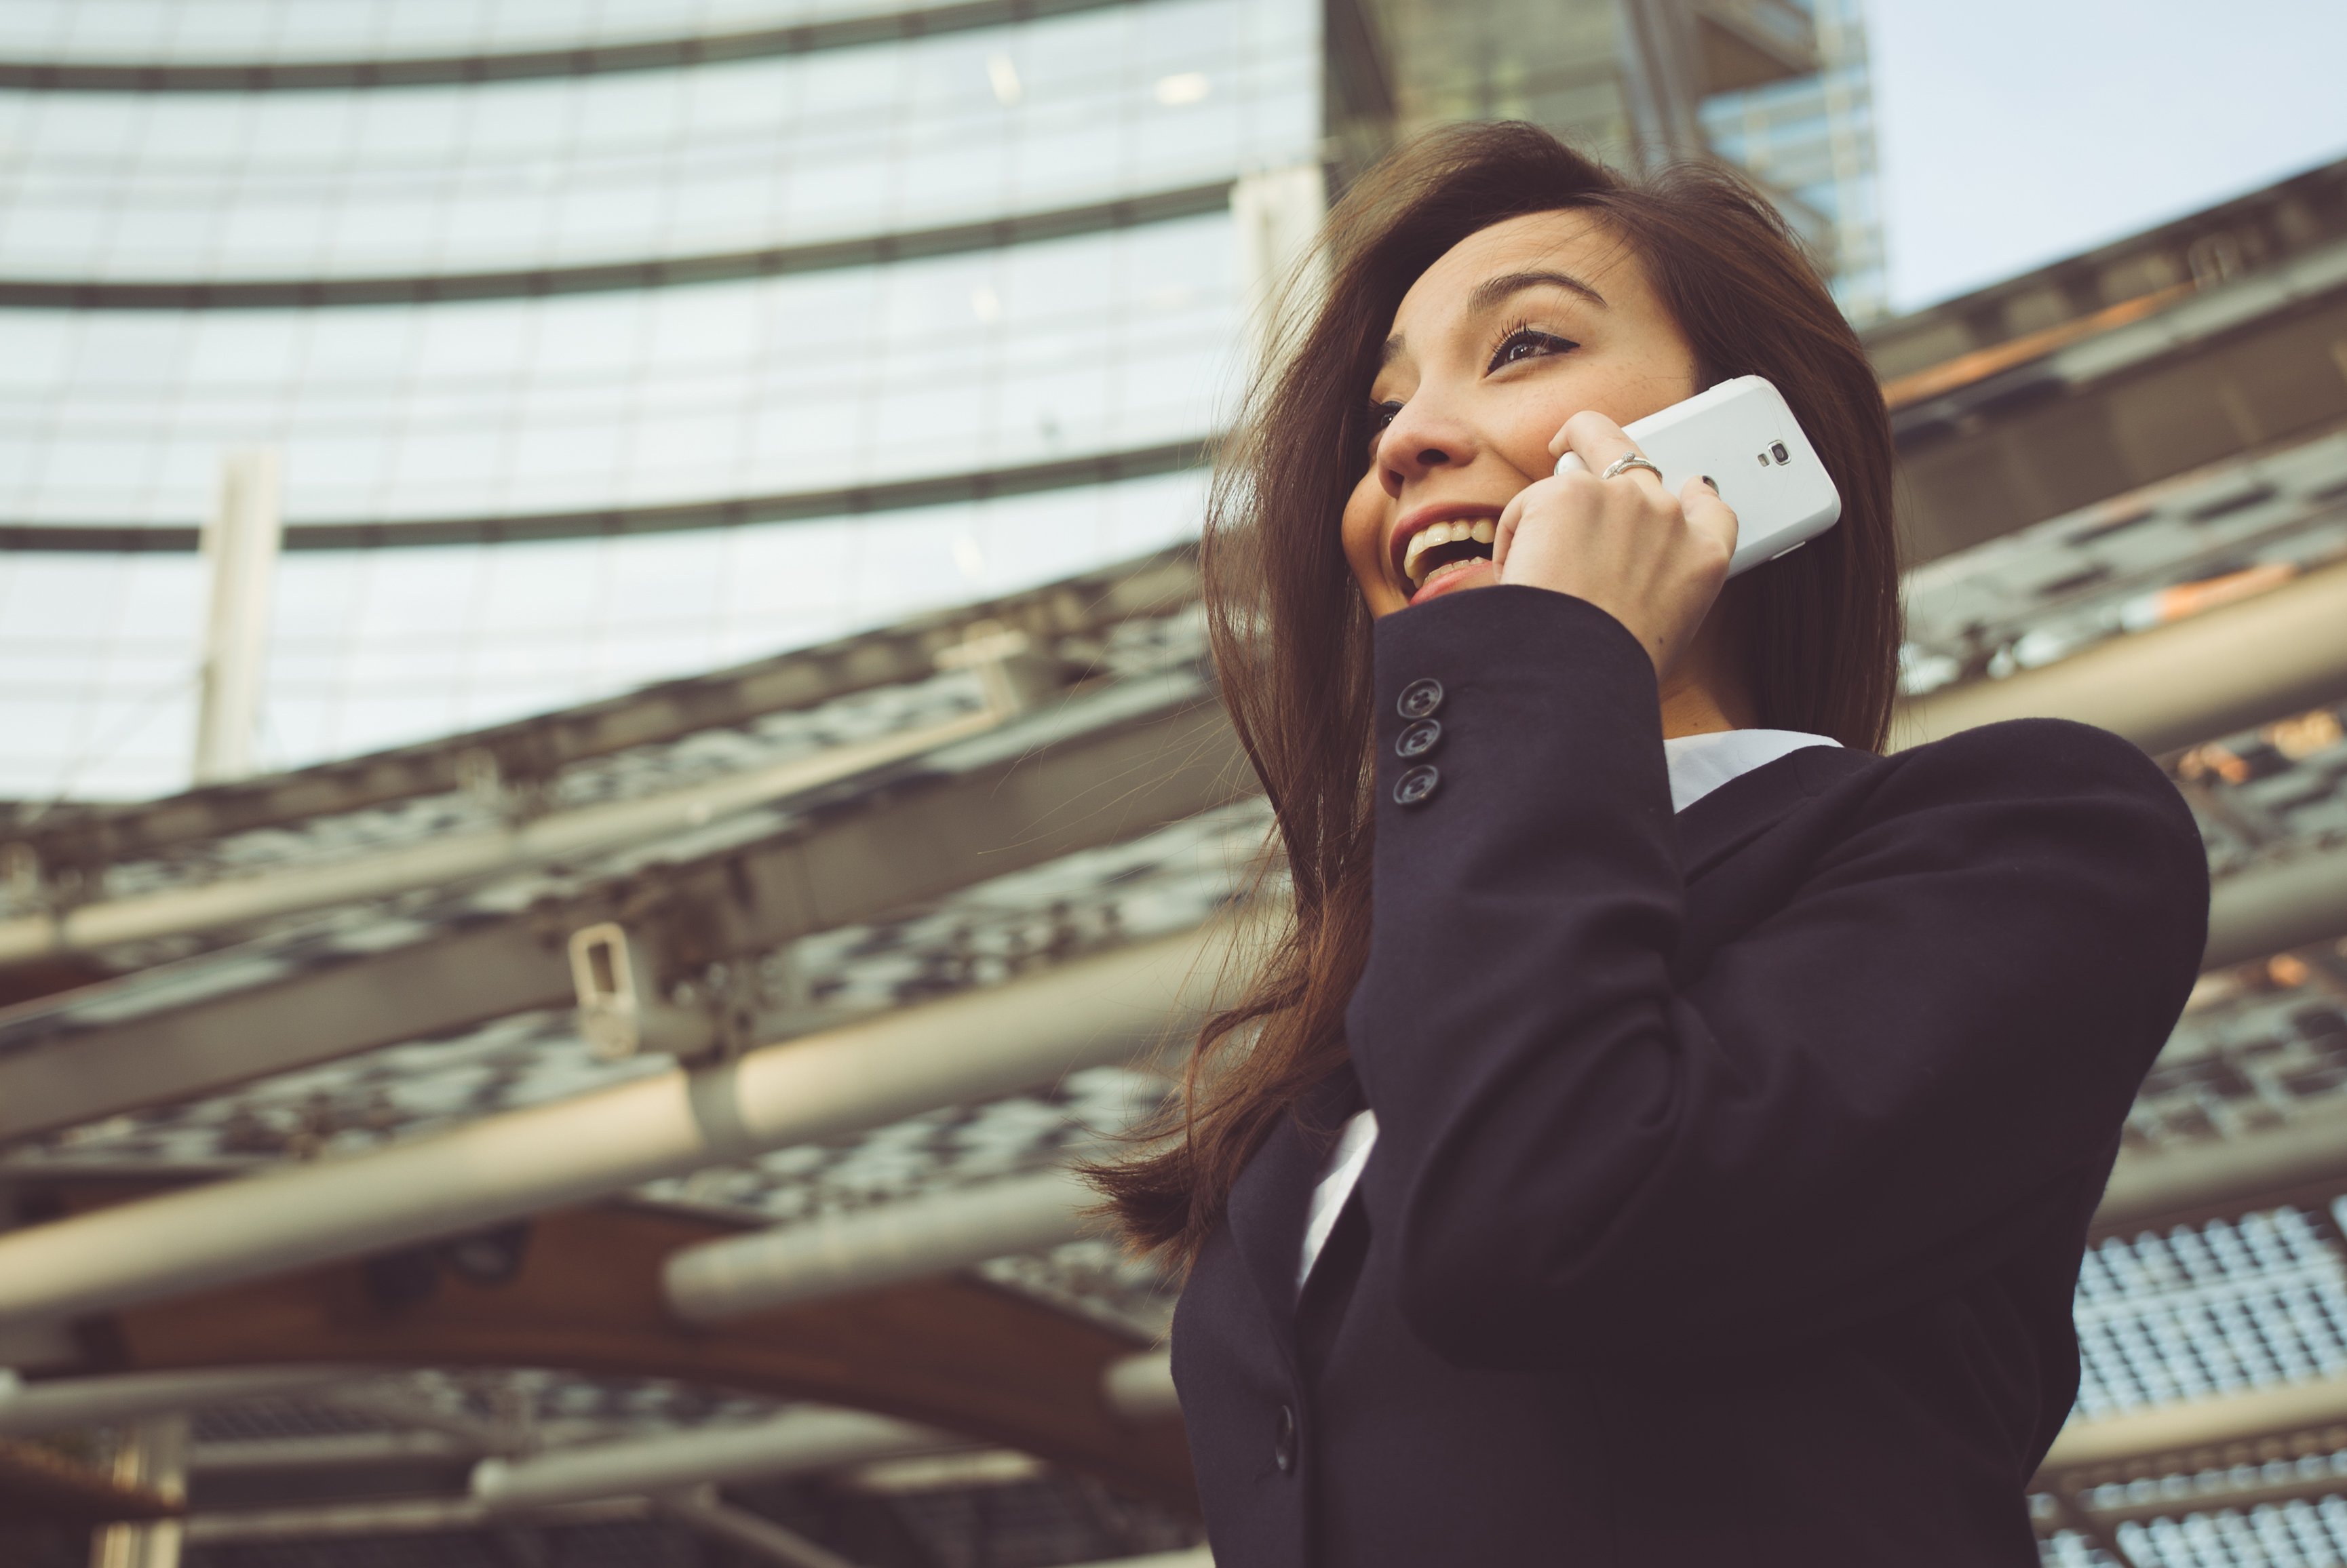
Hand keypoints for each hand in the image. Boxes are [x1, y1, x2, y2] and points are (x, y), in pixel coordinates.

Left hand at [1490, 410, 1738, 675]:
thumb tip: (1628, 575)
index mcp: (1704, 556)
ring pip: (1571, 466)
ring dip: (1546, 505)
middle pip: (1633, 453)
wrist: (1578, 677)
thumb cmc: (1613, 670)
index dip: (1689, 491)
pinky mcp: (1570, 493)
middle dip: (1593, 441)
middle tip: (1563, 446)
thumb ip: (1662, 585)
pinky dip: (1516, 535)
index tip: (1677, 489)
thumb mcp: (1666, 632)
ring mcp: (1623, 496)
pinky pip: (1530, 503)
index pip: (1709, 502)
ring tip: (1533, 558)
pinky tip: (1522, 575)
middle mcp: (1669, 514)